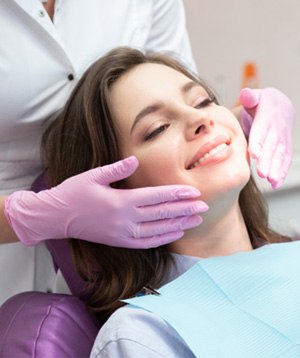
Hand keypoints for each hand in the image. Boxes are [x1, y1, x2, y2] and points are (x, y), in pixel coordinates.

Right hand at [5, 156, 207, 247]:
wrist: (56, 217)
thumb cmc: (73, 192)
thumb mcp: (93, 175)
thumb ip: (117, 168)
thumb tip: (136, 161)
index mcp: (120, 201)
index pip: (156, 197)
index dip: (177, 194)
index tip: (195, 193)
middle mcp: (125, 220)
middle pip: (162, 214)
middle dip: (185, 210)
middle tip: (204, 207)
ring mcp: (122, 234)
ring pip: (158, 230)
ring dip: (179, 225)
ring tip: (196, 220)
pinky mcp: (119, 241)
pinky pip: (146, 243)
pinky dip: (163, 238)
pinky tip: (175, 233)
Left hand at [240, 87, 294, 188]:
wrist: (280, 105)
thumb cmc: (262, 103)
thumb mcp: (256, 96)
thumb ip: (250, 96)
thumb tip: (246, 95)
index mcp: (268, 116)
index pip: (262, 129)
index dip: (259, 141)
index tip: (254, 153)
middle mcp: (277, 129)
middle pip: (272, 146)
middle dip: (267, 160)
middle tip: (261, 172)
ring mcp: (283, 139)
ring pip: (279, 155)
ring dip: (275, 168)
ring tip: (270, 180)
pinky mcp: (285, 147)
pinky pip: (284, 160)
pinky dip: (281, 172)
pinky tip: (275, 184)